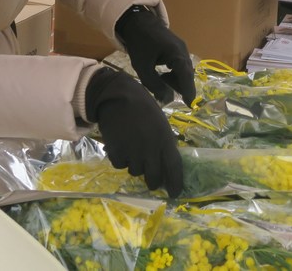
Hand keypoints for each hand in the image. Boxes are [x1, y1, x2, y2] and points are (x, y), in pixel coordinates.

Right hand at [85, 67, 182, 196]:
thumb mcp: (160, 123)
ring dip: (135, 167)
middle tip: (151, 179)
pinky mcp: (116, 151)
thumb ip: (164, 143)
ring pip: (135, 172)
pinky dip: (121, 160)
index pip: (174, 167)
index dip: (175, 183)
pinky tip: (121, 147)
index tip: (174, 194)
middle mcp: (150, 148)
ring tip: (133, 151)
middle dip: (153, 181)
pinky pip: (120, 165)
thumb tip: (165, 165)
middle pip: (153, 177)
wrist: (117, 96)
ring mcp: (133, 151)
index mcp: (165, 139)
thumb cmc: (143, 108)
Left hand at [116, 6, 196, 104]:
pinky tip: (163, 74)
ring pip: (184, 70)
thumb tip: (167, 99)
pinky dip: (174, 73)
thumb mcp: (143, 67)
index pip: (186, 75)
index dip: (188, 90)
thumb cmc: (139, 44)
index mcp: (176, 53)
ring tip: (160, 81)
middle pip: (186, 74)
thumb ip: (155, 84)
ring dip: (175, 79)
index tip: (190, 104)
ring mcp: (181, 48)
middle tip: (165, 93)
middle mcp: (183, 50)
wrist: (137, 22)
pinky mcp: (178, 48)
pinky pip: (180, 65)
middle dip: (179, 86)